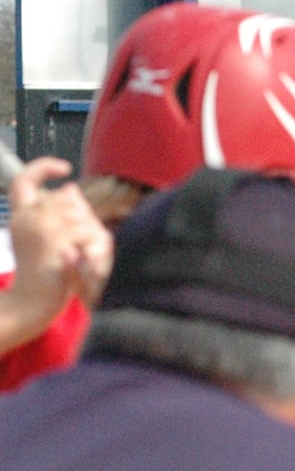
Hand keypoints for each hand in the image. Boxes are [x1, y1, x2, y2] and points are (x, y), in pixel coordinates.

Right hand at [6, 158, 112, 318]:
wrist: (33, 302)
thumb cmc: (46, 275)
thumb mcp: (49, 240)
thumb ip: (59, 213)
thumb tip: (71, 188)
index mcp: (22, 215)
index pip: (25, 180)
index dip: (44, 167)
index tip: (65, 168)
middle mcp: (28, 217)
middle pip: (69, 199)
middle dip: (84, 218)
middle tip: (82, 247)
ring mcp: (42, 228)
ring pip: (84, 216)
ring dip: (93, 237)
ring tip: (84, 258)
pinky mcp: (57, 241)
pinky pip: (91, 233)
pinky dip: (96, 249)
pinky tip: (85, 261)